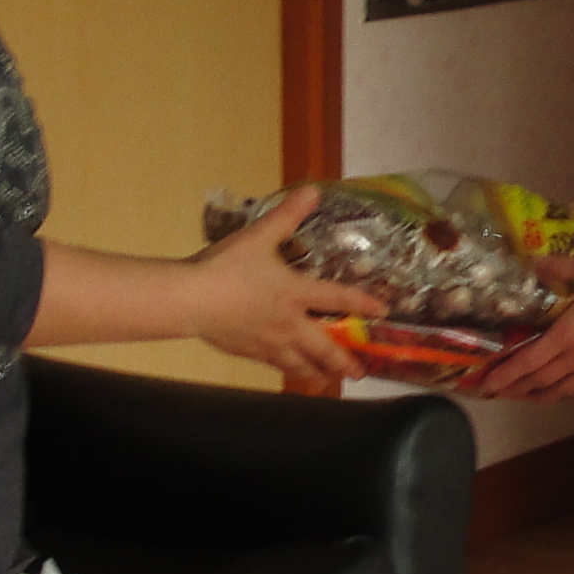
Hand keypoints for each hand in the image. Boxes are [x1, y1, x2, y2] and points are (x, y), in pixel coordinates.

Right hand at [192, 186, 382, 378]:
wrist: (190, 300)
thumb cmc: (225, 267)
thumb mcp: (258, 236)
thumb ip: (287, 215)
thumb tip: (312, 190)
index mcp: (295, 293)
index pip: (338, 299)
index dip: (363, 304)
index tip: (384, 312)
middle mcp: (288, 323)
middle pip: (324, 348)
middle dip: (344, 361)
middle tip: (360, 373)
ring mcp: (268, 342)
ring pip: (300, 364)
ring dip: (318, 373)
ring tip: (327, 383)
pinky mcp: (248, 352)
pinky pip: (275, 366)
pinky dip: (288, 372)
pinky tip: (289, 374)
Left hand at [475, 250, 573, 400]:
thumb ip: (557, 267)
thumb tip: (529, 261)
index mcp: (569, 334)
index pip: (528, 363)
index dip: (505, 375)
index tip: (486, 382)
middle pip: (540, 382)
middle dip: (516, 388)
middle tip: (499, 389)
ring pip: (561, 392)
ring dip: (539, 394)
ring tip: (525, 393)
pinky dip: (567, 393)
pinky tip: (562, 389)